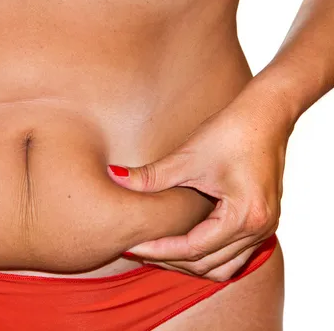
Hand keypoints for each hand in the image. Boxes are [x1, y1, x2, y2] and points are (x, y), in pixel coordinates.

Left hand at [106, 88, 291, 280]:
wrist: (267, 114)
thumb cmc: (231, 132)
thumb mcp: (187, 157)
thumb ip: (150, 176)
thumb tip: (113, 177)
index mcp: (243, 217)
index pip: (193, 250)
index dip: (158, 250)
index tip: (131, 246)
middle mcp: (258, 229)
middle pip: (208, 266)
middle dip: (171, 261)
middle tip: (139, 249)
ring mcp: (264, 227)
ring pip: (223, 266)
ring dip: (190, 262)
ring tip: (158, 248)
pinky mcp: (262, 220)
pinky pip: (233, 253)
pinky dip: (207, 253)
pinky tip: (182, 239)